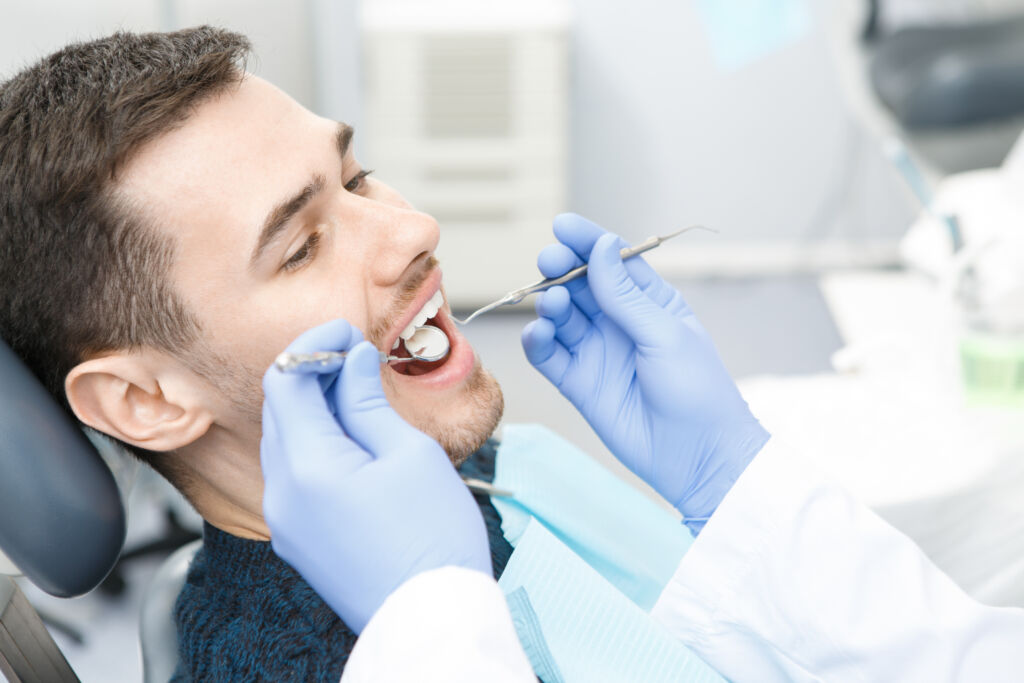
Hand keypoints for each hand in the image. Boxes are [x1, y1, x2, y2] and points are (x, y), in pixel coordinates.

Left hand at [261, 319, 490, 632]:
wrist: (432, 620)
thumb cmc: (432, 542)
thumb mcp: (410, 454)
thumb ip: (369, 402)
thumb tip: (352, 361)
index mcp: (307, 467)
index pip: (286, 380)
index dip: (313, 344)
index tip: (346, 330)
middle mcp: (282, 494)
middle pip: (281, 409)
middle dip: (314, 374)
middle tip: (358, 358)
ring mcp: (287, 520)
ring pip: (287, 440)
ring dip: (316, 409)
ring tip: (364, 397)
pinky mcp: (299, 538)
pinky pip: (295, 474)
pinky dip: (318, 444)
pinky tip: (357, 440)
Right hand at [522, 214, 768, 531]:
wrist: (698, 457)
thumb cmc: (697, 391)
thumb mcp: (665, 335)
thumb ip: (626, 295)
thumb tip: (602, 247)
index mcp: (650, 303)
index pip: (613, 261)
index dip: (588, 241)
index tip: (563, 226)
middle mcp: (619, 323)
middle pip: (581, 284)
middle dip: (561, 269)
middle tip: (549, 262)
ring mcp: (597, 353)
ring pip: (561, 317)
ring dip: (551, 305)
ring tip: (553, 306)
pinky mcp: (579, 384)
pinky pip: (550, 356)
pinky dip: (538, 341)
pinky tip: (537, 334)